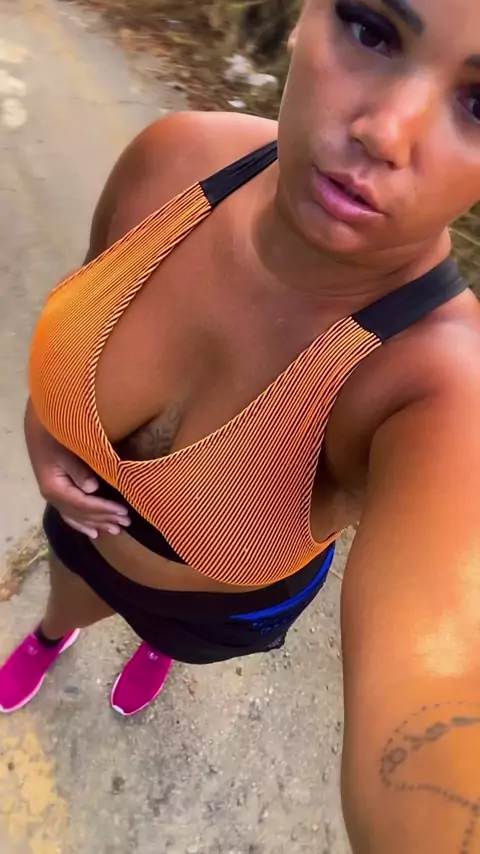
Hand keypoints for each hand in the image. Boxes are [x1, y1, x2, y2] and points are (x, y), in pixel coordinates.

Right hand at [25, 400, 129, 537]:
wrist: (39, 430)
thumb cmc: (55, 436)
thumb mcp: (66, 450)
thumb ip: (78, 470)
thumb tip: (93, 488)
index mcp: (55, 488)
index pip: (84, 504)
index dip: (104, 509)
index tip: (123, 512)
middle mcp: (53, 498)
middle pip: (82, 514)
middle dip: (105, 519)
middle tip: (126, 524)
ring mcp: (53, 498)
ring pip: (77, 517)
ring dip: (97, 524)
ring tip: (116, 531)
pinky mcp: (55, 495)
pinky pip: (69, 516)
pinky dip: (82, 525)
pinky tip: (93, 533)